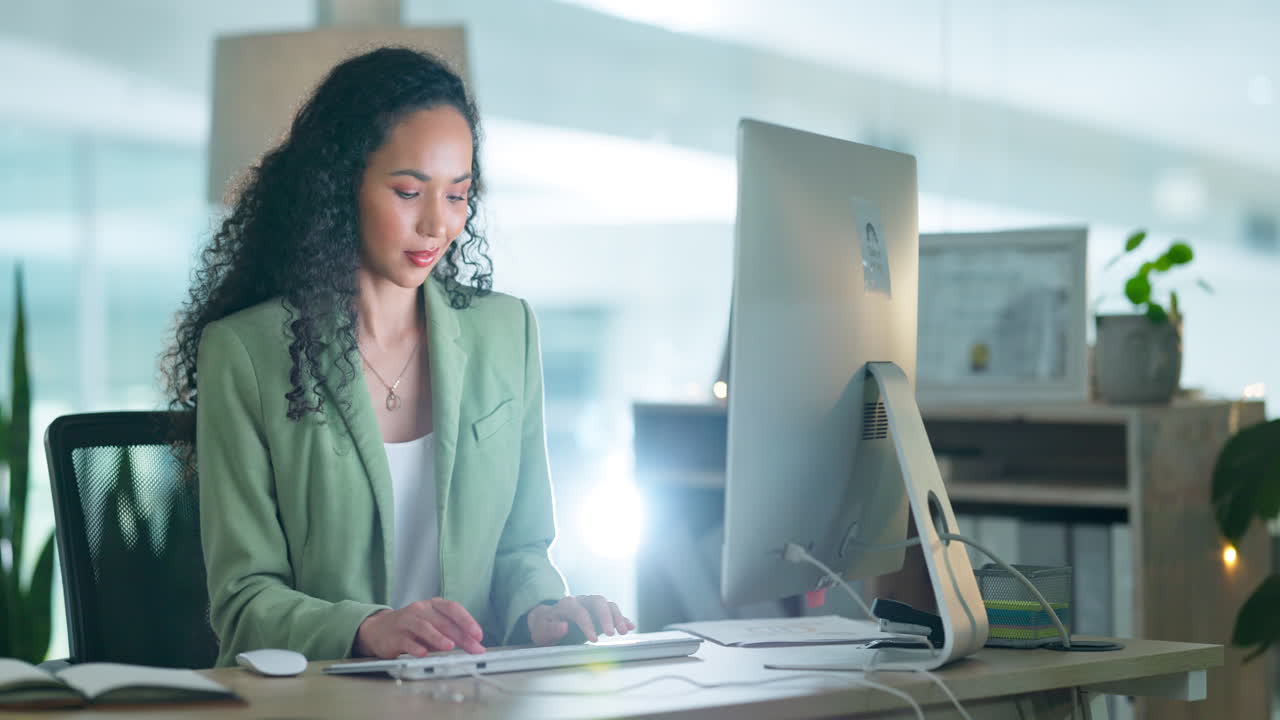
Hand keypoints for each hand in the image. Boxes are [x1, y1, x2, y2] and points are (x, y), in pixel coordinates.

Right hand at [354, 598, 484, 657]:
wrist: (378, 629)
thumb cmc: (412, 628)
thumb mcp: (432, 625)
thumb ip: (450, 633)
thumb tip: (472, 645)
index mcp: (433, 605)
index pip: (453, 609)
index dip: (467, 621)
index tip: (478, 635)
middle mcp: (420, 610)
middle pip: (443, 621)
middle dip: (461, 636)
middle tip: (473, 648)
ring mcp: (406, 622)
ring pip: (424, 627)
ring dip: (438, 637)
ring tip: (450, 646)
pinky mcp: (394, 636)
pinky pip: (406, 641)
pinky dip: (416, 647)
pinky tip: (424, 653)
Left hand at [527, 594, 635, 645]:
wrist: (547, 621)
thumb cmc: (544, 626)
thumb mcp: (541, 630)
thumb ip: (551, 629)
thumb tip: (563, 627)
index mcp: (567, 604)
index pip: (580, 611)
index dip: (588, 625)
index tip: (594, 639)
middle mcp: (582, 601)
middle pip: (598, 602)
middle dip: (607, 617)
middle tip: (613, 633)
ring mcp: (592, 606)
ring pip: (608, 605)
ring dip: (617, 617)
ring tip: (624, 631)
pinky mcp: (599, 614)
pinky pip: (613, 612)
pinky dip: (622, 619)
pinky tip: (630, 626)